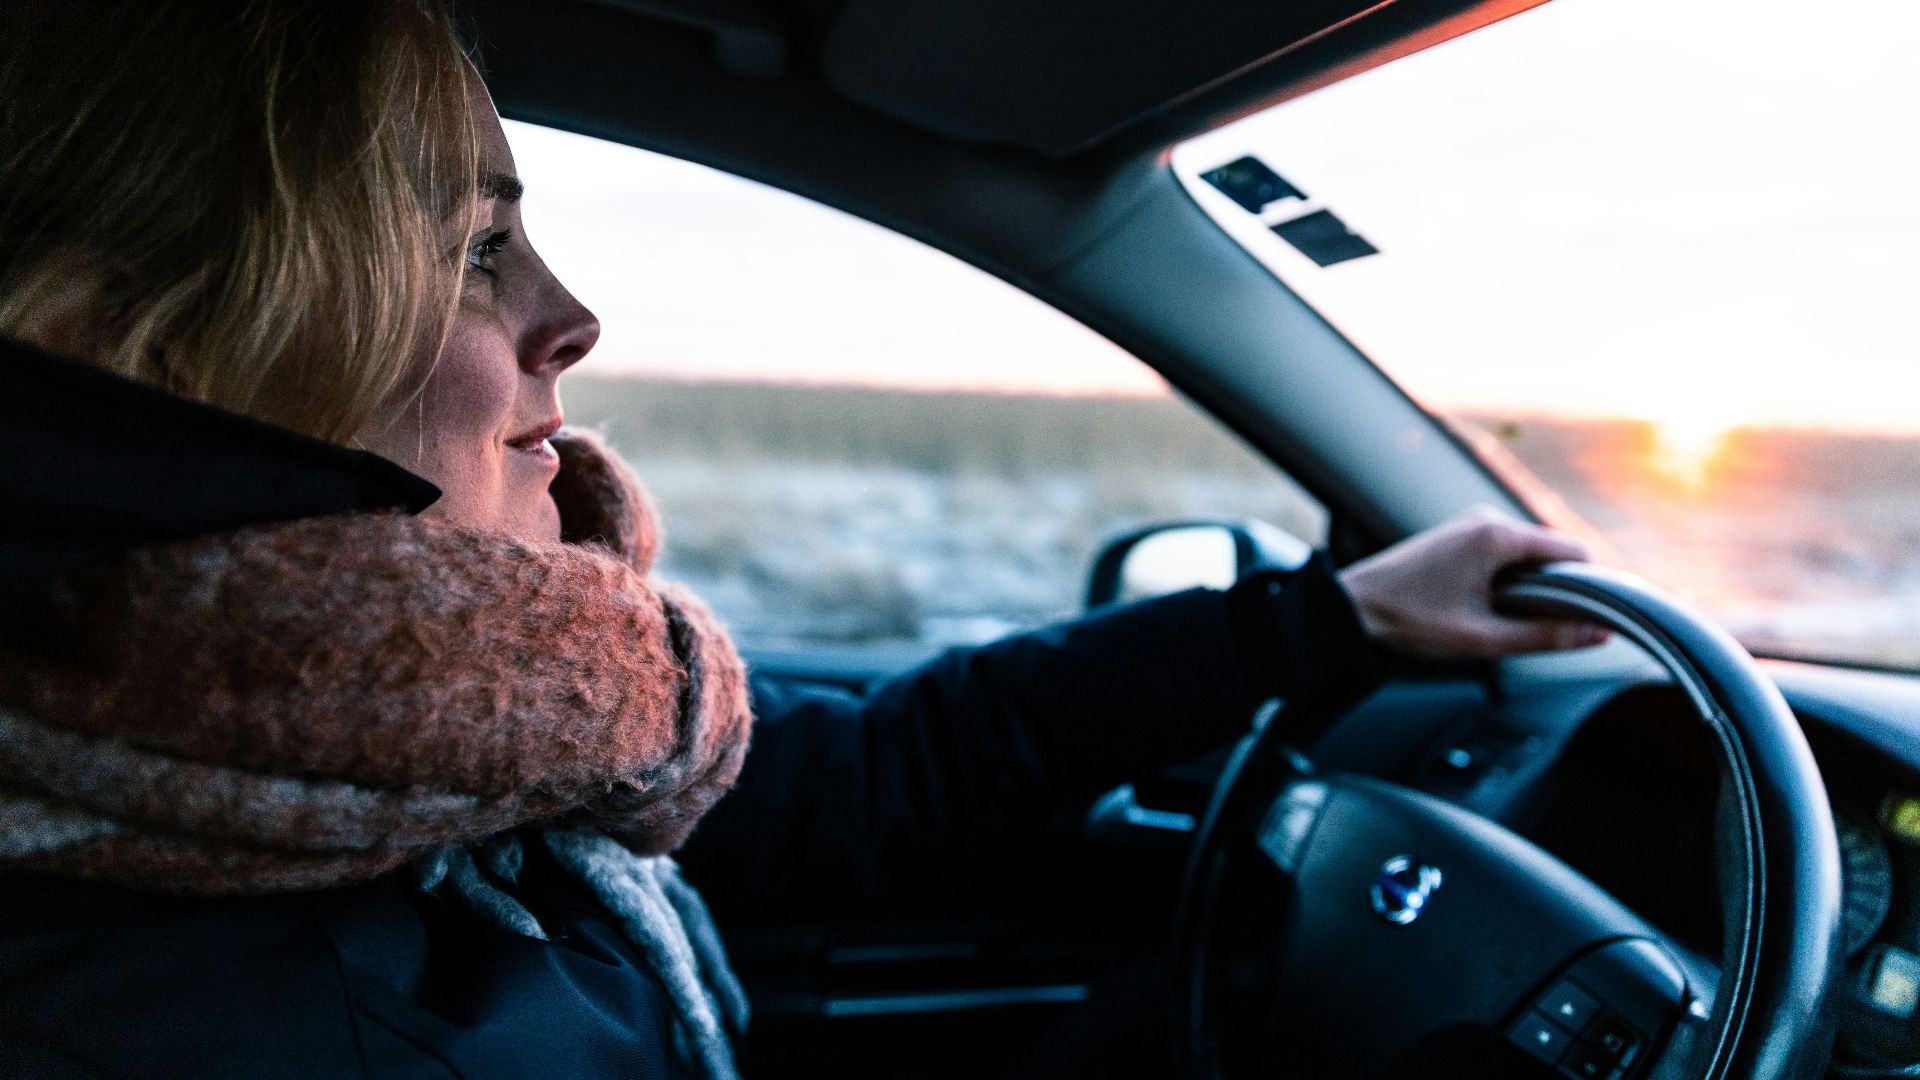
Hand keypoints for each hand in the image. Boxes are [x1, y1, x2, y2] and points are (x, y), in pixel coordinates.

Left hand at [1338, 508, 1610, 658]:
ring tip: (1507, 620)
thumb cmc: (1410, 622)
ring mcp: (1470, 524)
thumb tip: (1598, 635)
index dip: (1589, 586)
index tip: (1588, 618)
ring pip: (1527, 555)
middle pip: (1551, 552)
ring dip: (1530, 586)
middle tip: (1540, 628)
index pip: (1572, 551)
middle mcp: (1486, 519)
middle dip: (1556, 589)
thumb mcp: (1484, 639)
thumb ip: (1546, 636)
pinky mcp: (1459, 536)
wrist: (1352, 609)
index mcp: (1496, 535)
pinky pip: (1504, 554)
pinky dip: (1509, 579)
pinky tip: (1490, 607)